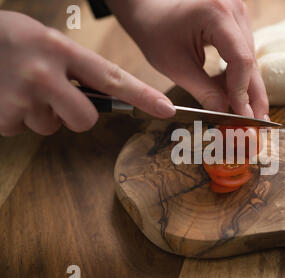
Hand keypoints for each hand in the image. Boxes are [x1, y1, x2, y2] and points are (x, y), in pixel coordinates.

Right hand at [0, 11, 174, 136]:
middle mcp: (44, 73)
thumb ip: (77, 68)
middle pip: (85, 119)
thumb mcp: (48, 41)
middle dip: (76, 115)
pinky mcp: (2, 115)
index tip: (166, 109)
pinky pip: (22, 130)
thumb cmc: (11, 38)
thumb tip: (105, 98)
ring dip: (40, 113)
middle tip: (56, 96)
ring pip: (51, 127)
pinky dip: (16, 118)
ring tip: (21, 88)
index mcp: (61, 49)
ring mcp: (21, 96)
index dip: (143, 96)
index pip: (112, 78)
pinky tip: (5, 96)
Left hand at [107, 0, 268, 119]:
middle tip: (257, 122)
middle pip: (250, 59)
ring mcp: (237, 12)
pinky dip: (237, 74)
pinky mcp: (236, 20)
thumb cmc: (155, 31)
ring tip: (241, 112)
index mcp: (216, 13)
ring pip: (249, 58)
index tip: (243, 117)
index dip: (242, 92)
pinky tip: (232, 94)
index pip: (240, 59)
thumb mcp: (176, 66)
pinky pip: (242, 52)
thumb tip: (224, 114)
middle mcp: (233, 9)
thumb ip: (203, 91)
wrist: (148, 8)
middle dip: (253, 94)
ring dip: (245, 87)